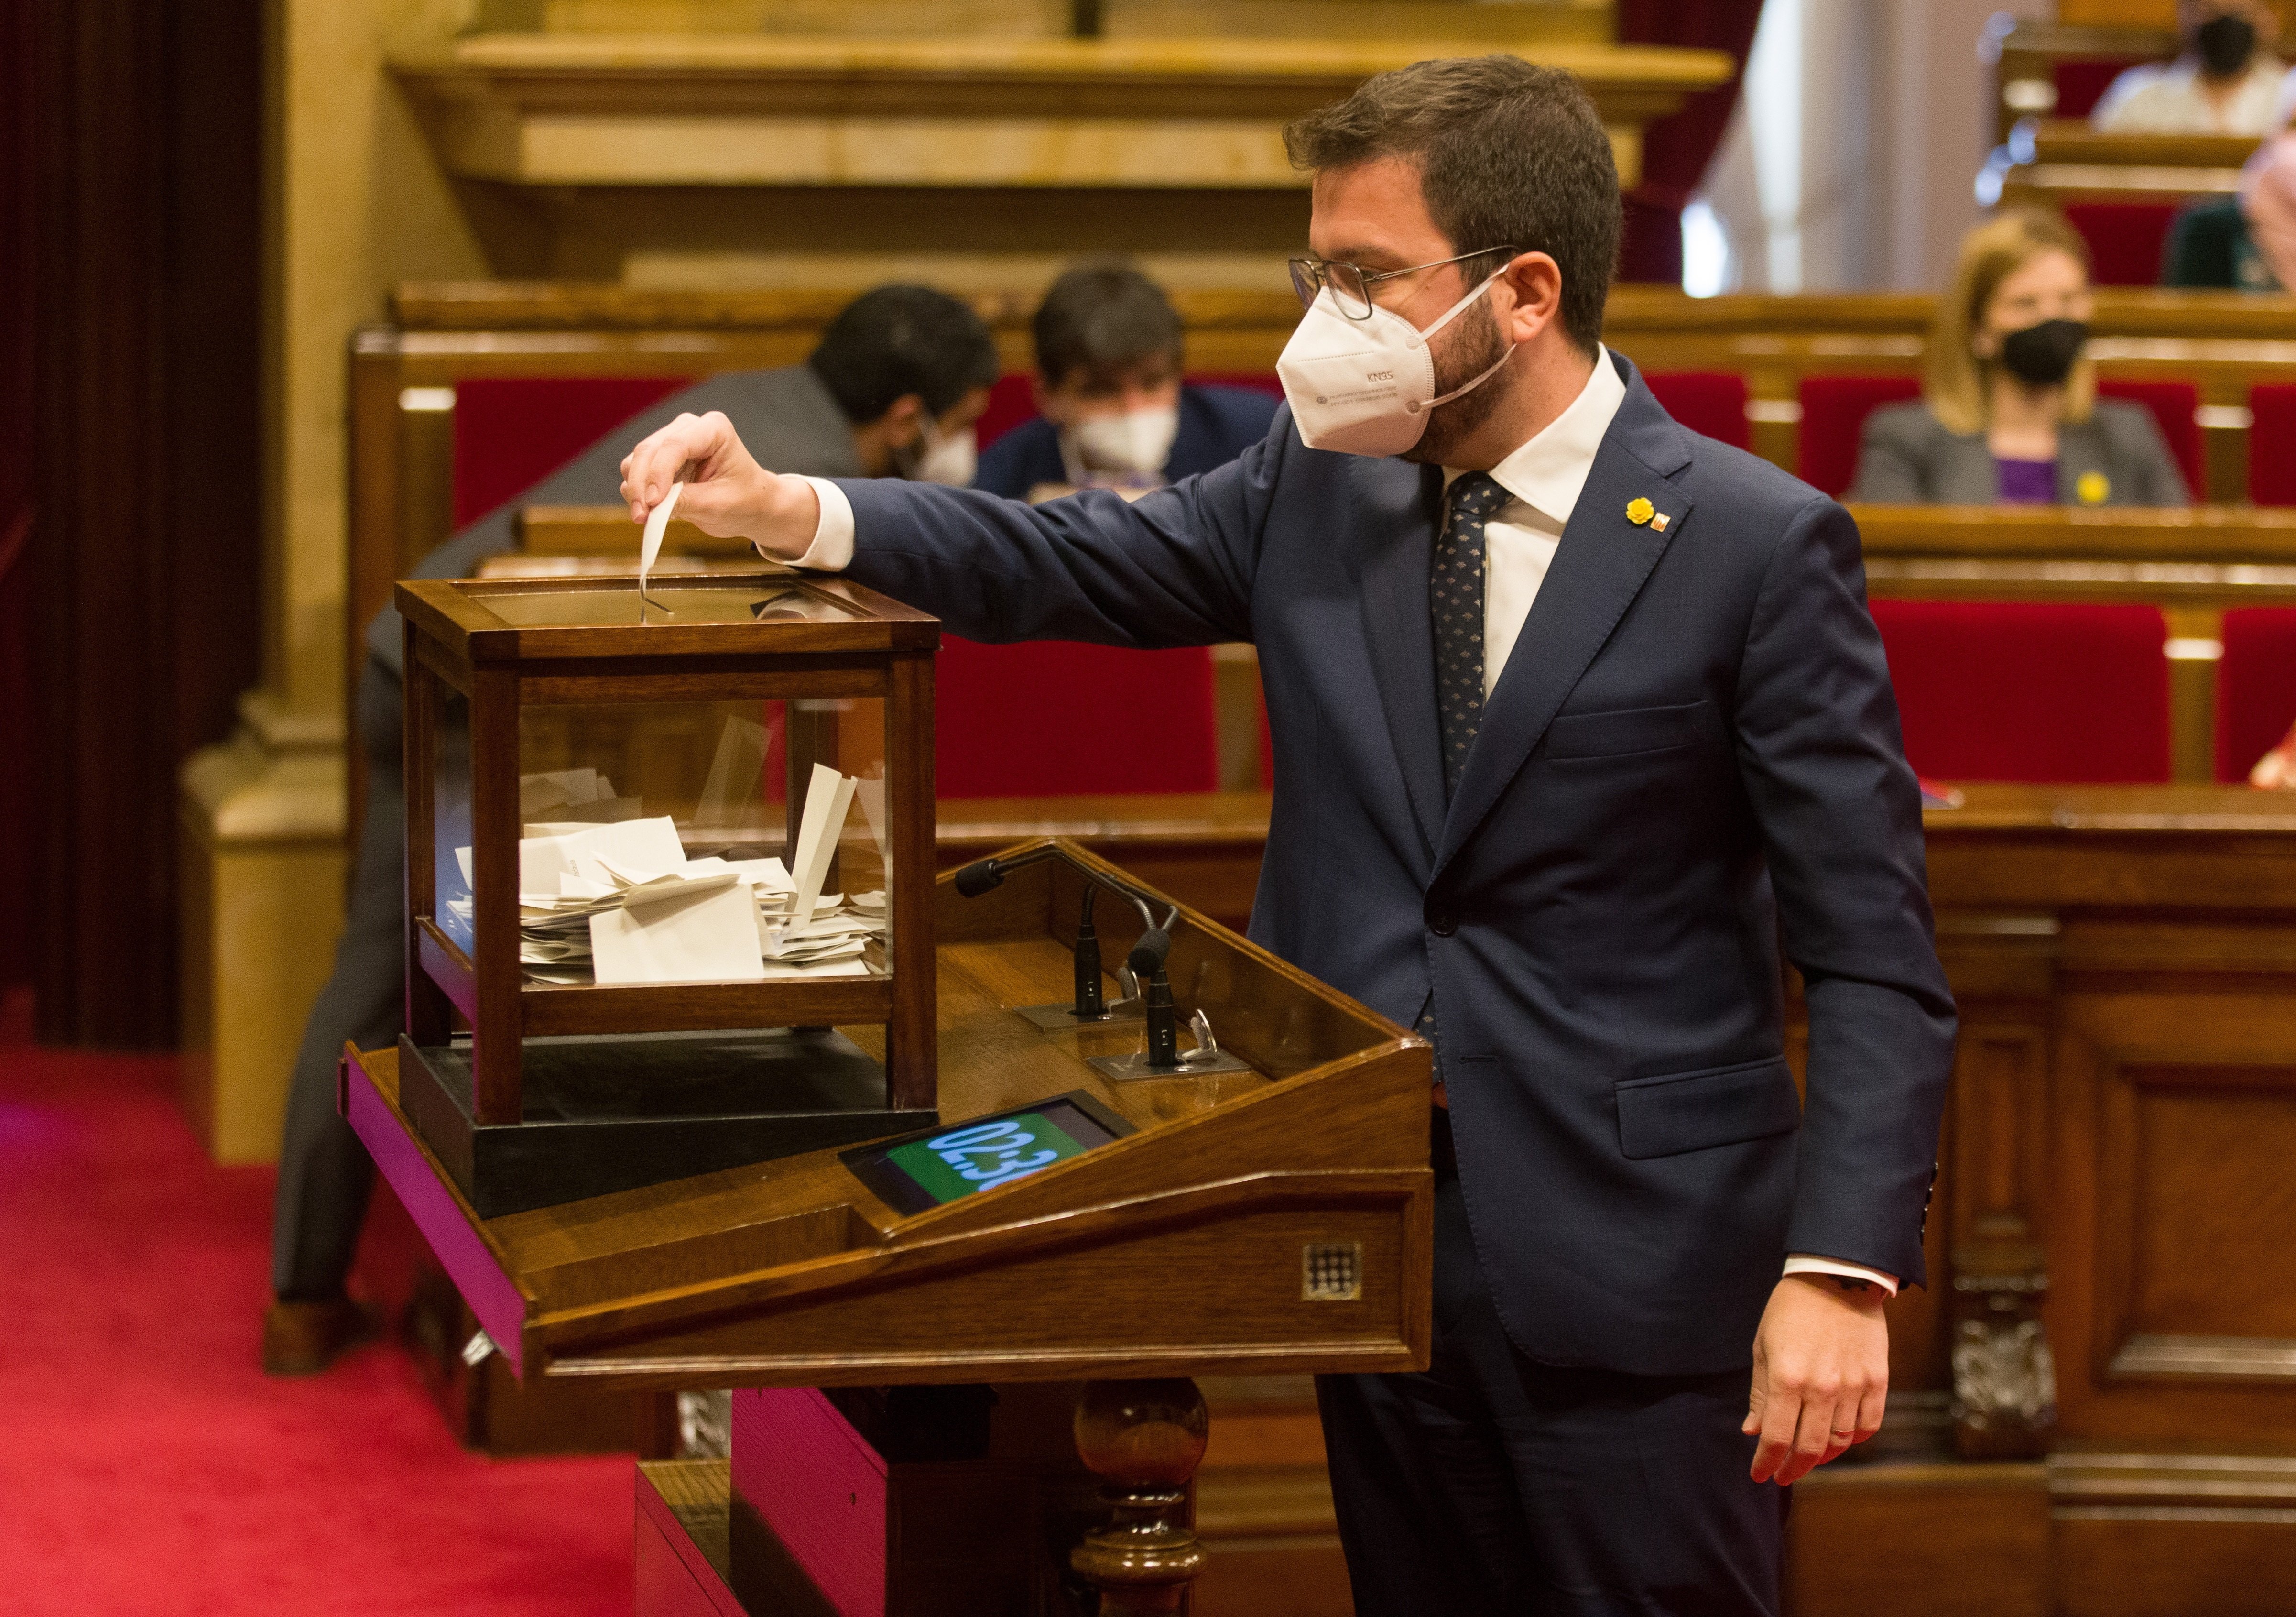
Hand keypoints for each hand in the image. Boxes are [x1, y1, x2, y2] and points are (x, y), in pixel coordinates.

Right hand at [619, 410, 821, 559]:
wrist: (751, 505)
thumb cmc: (745, 500)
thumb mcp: (719, 505)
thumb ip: (685, 503)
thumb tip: (650, 506)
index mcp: (714, 429)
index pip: (675, 446)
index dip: (659, 474)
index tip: (653, 503)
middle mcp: (689, 428)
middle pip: (649, 450)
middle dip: (641, 485)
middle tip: (641, 516)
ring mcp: (672, 440)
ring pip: (637, 459)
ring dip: (635, 489)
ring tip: (645, 517)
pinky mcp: (661, 459)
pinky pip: (636, 471)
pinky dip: (637, 492)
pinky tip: (651, 511)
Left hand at [1743, 1273, 1887, 1485]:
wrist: (1837, 1276)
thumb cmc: (1791, 1310)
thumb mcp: (1764, 1347)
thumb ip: (1761, 1394)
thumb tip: (1753, 1433)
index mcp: (1788, 1379)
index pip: (1777, 1439)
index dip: (1767, 1462)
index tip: (1760, 1474)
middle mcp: (1823, 1388)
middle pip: (1809, 1448)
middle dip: (1793, 1468)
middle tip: (1783, 1474)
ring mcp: (1854, 1386)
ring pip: (1841, 1442)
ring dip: (1822, 1457)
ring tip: (1808, 1459)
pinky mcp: (1877, 1380)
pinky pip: (1869, 1425)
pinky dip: (1854, 1440)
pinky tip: (1840, 1440)